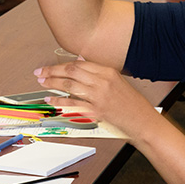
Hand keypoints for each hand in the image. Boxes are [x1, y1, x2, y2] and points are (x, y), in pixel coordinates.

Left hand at [33, 61, 161, 141]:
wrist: (143, 121)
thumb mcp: (118, 82)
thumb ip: (99, 73)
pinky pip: (73, 103)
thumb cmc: (133, 104)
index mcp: (109, 72)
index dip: (62, 64)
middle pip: (72, 72)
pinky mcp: (96, 111)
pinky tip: (51, 99)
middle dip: (52, 71)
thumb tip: (80, 62)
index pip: (79, 64)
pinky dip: (59, 100)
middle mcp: (103, 82)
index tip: (51, 67)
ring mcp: (99, 96)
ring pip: (69, 85)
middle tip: (40, 72)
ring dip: (53, 83)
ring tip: (42, 83)